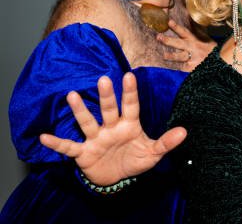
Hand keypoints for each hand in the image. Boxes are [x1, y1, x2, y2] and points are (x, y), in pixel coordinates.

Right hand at [40, 73, 186, 185]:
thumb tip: (185, 132)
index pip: (131, 106)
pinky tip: (44, 137)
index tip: (130, 75)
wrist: (115, 178)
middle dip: (107, 96)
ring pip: (87, 122)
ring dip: (80, 110)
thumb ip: (166, 142)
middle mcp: (111, 128)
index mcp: (129, 125)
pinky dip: (57, 143)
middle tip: (104, 79)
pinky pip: (68, 147)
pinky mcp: (83, 153)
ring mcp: (96, 138)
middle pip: (108, 109)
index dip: (130, 92)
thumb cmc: (134, 160)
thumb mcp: (152, 153)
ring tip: (72, 96)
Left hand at [157, 19, 216, 71]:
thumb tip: (189, 18)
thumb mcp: (207, 39)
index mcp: (196, 41)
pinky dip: (178, 67)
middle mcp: (194, 49)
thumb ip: (197, 31)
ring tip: (164, 55)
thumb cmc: (212, 50)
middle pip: (180, 44)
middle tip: (159, 37)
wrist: (221, 62)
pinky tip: (171, 67)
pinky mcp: (194, 68)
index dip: (177, 27)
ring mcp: (194, 59)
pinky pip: (184, 68)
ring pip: (181, 57)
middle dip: (169, 40)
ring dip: (172, 56)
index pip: (185, 32)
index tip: (169, 22)